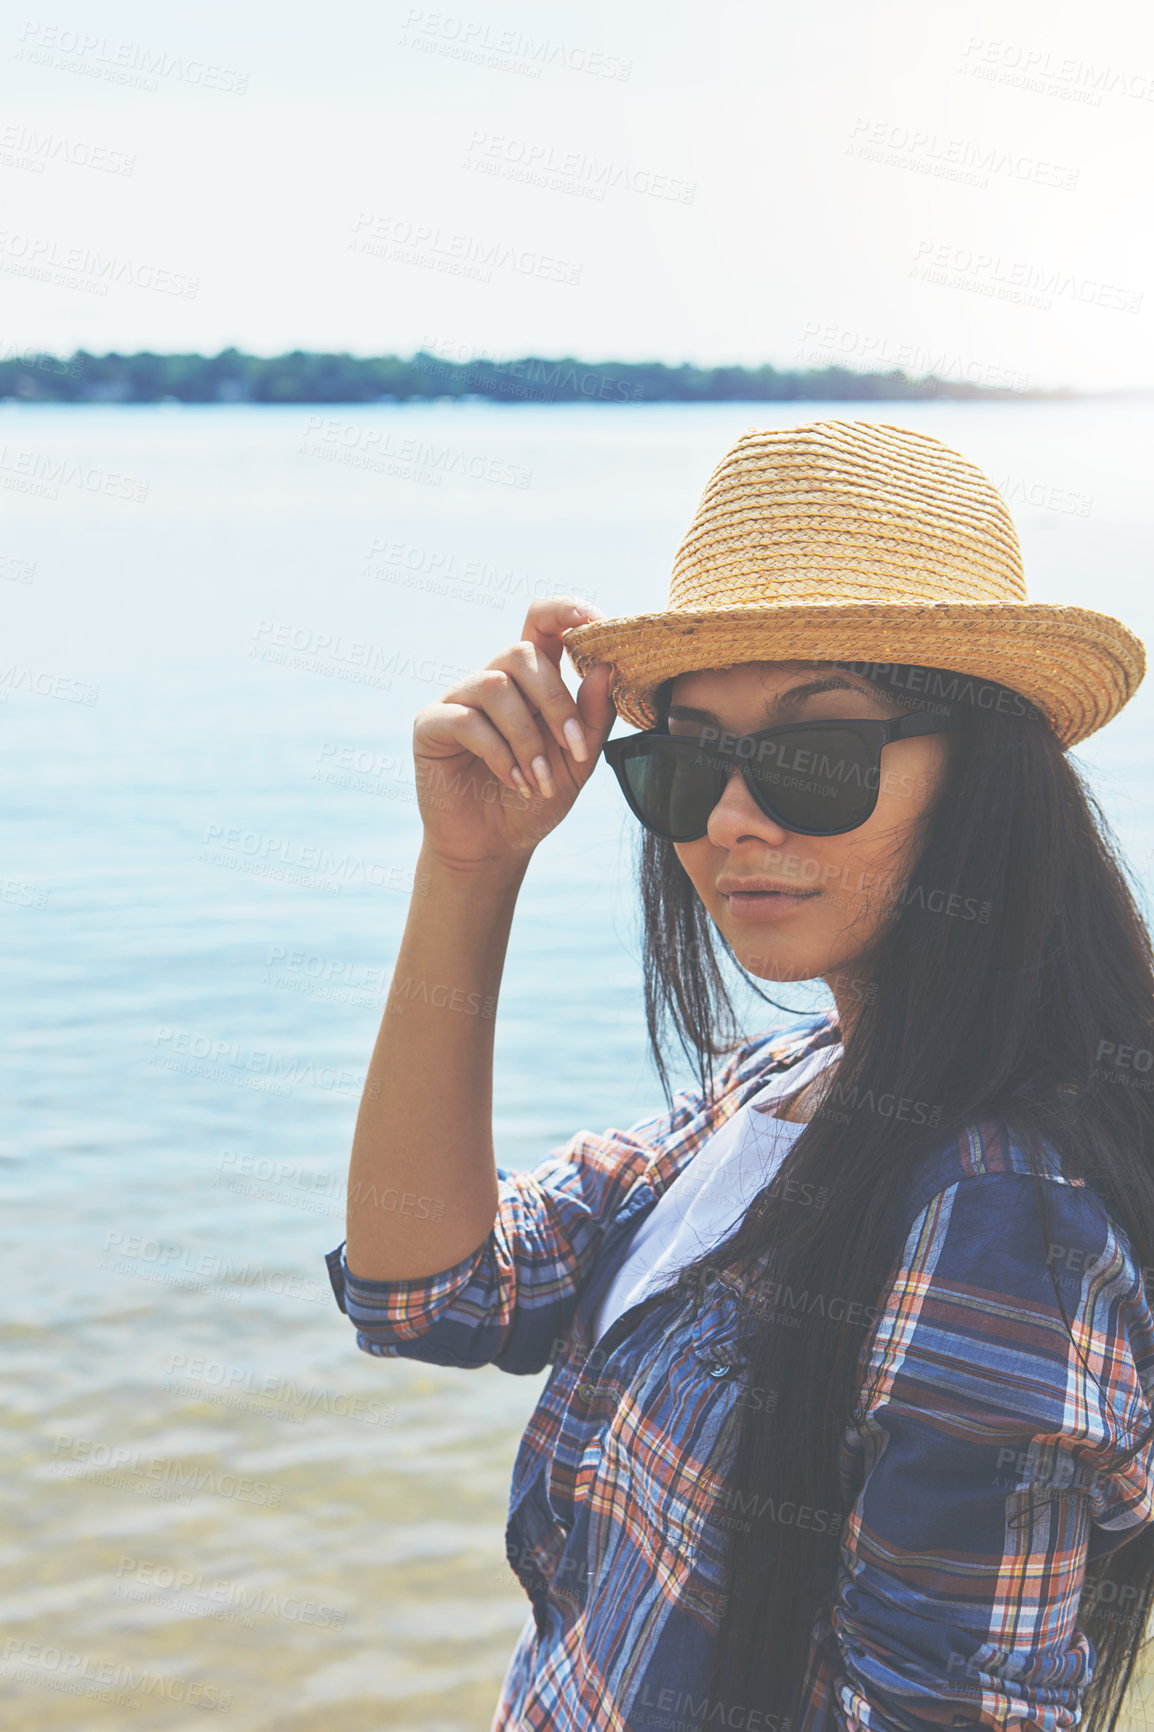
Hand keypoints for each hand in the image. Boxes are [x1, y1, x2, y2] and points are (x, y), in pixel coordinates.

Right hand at [412, 597, 615, 871]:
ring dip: (526, 738)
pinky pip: (467, 720)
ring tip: (540, 779)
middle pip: (521, 653)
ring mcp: (459, 699)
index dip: (566, 612)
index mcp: (530, 680)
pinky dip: (498, 753)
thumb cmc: (537, 799)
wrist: (495, 847)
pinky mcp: (431, 725)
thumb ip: (593, 717)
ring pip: (495, 686)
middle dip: (556, 702)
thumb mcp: (578, 761)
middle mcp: (493, 680)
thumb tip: (606, 668)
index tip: (599, 622)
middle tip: (574, 749)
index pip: (542, 625)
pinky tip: (514, 781)